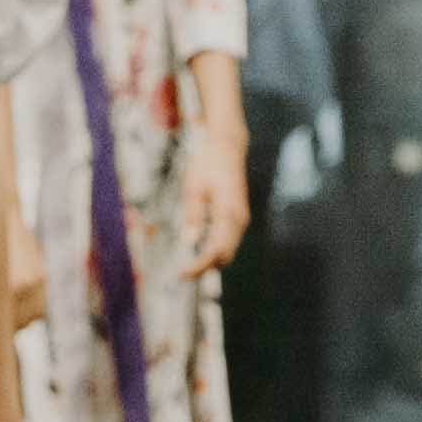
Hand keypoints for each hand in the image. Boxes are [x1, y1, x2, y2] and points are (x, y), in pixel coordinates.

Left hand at [179, 112, 251, 274]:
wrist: (227, 146)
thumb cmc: (206, 164)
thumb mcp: (194, 186)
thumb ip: (193, 215)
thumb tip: (189, 240)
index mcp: (228, 212)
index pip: (215, 249)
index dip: (199, 265)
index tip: (181, 274)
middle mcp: (238, 218)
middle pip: (224, 255)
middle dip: (204, 268)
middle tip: (181, 275)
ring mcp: (241, 218)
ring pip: (228, 250)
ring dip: (210, 262)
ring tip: (188, 269)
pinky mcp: (238, 217)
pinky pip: (229, 241)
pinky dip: (215, 251)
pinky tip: (200, 255)